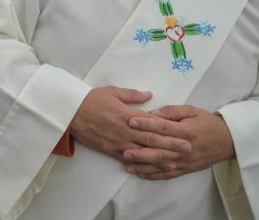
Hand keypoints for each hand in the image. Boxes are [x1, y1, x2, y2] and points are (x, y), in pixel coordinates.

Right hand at [70, 86, 191, 162]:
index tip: (184, 132)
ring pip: (142, 153)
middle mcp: (125, 131)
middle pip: (152, 140)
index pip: (152, 124)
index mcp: (128, 115)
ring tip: (175, 162)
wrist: (71, 112)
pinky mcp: (110, 150)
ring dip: (159, 158)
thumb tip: (150, 95)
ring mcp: (118, 142)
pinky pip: (128, 160)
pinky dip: (140, 165)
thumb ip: (133, 95)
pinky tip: (150, 169)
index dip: (169, 129)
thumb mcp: (112, 91)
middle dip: (171, 145)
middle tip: (187, 148)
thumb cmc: (91, 99)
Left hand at [122, 105, 234, 179]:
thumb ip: (172, 111)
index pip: (163, 128)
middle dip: (141, 151)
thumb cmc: (207, 122)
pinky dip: (154, 176)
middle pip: (160, 150)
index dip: (146, 124)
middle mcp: (184, 148)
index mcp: (186, 130)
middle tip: (124, 150)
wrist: (228, 140)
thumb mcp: (192, 111)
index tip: (130, 121)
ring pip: (162, 165)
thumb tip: (153, 112)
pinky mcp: (186, 169)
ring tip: (127, 165)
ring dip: (144, 166)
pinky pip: (168, 174)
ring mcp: (185, 161)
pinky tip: (141, 174)